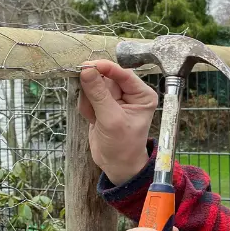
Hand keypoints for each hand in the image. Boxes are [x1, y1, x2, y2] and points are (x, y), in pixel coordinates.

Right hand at [78, 59, 156, 184]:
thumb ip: (98, 95)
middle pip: (105, 78)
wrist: (116, 164)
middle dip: (94, 92)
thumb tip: (87, 70)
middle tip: (92, 107)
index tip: (89, 65)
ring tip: (95, 119)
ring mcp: (115, 97)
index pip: (124, 74)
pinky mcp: (102, 103)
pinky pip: (88, 97)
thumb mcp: (111, 120)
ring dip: (89, 102)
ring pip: (93, 86)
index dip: (106, 68)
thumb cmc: (122, 145)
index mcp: (142, 94)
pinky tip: (93, 121)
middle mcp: (130, 93)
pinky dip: (86, 108)